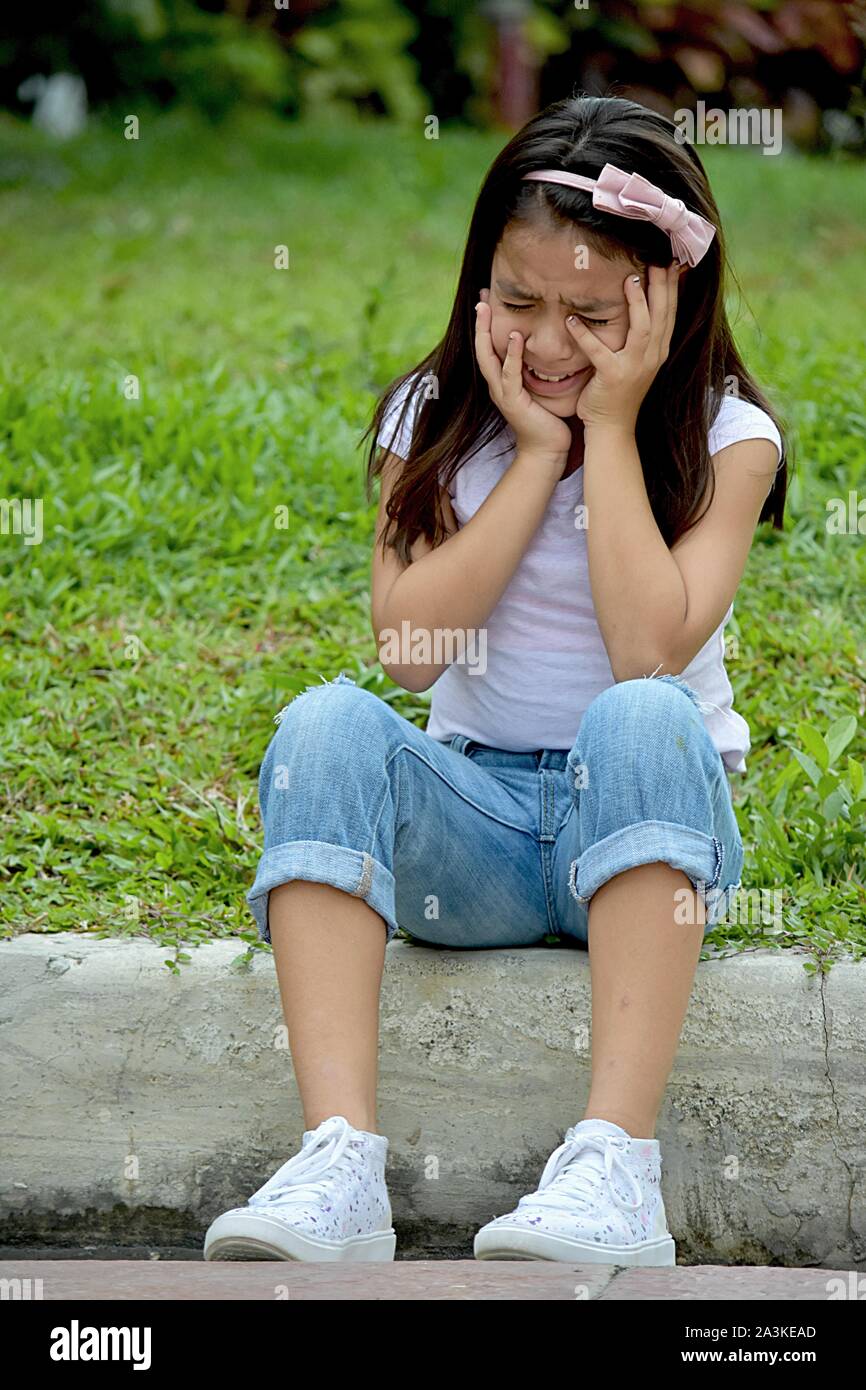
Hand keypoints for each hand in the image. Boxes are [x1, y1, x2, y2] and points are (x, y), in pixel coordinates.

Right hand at [474, 289, 570, 463]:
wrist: (547, 449)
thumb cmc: (548, 418)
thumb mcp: (541, 387)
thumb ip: (540, 367)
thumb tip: (554, 344)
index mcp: (503, 381)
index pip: (489, 347)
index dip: (487, 325)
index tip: (487, 300)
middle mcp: (497, 385)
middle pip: (481, 348)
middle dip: (480, 323)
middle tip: (480, 298)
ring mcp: (502, 394)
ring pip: (488, 358)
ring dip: (487, 333)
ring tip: (487, 309)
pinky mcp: (512, 402)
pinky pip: (509, 375)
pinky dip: (510, 356)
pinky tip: (514, 337)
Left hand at [565, 263, 681, 431]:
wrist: (612, 429)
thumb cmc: (619, 394)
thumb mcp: (636, 362)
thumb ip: (639, 338)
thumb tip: (637, 310)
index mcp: (658, 352)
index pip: (670, 313)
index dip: (672, 288)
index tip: (671, 263)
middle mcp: (652, 358)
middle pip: (662, 315)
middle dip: (662, 286)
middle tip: (658, 260)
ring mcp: (635, 368)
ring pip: (643, 328)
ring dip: (638, 302)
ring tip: (629, 279)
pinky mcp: (613, 377)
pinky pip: (599, 351)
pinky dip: (585, 335)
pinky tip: (572, 319)